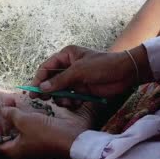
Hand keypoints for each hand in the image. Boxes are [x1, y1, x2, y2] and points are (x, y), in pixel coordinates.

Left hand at [0, 99, 90, 158]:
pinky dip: (30, 117)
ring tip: (17, 101)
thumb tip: (4, 110)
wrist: (72, 139)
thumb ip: (12, 115)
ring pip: (21, 129)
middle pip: (10, 134)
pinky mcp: (45, 136)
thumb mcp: (25, 121)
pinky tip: (32, 108)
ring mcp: (35, 143)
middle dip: (7, 117)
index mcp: (15, 150)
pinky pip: (33, 127)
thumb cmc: (45, 133)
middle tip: (8, 103)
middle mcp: (24, 149)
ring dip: (18, 115)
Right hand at [30, 45, 151, 107]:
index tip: (33, 91)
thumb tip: (42, 88)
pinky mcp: (83, 90)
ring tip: (66, 101)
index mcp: (67, 55)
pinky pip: (71, 97)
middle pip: (51, 80)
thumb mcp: (79, 70)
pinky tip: (75, 103)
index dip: (39, 79)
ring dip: (61, 98)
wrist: (125, 73)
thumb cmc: (103, 65)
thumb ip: (60, 80)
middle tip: (43, 100)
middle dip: (49, 90)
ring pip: (60, 91)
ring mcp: (76, 79)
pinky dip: (71, 101)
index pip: (47, 67)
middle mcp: (69, 66)